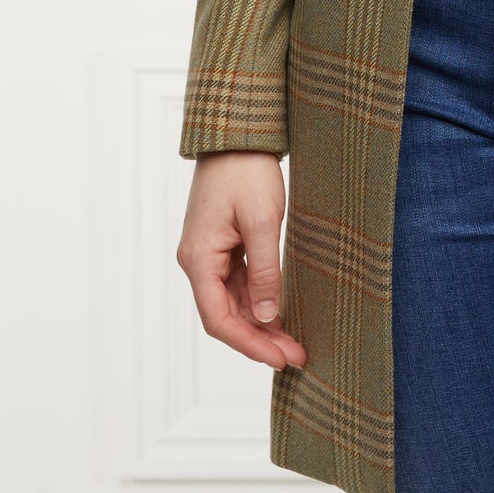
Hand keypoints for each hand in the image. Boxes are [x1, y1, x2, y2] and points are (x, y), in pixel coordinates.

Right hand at [176, 151, 306, 370]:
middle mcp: (197, 261)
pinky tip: (279, 313)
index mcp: (199, 259)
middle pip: (225, 316)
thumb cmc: (246, 170)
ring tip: (293, 342)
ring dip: (260, 324)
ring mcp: (209, 254)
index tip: (280, 359)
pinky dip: (257, 301)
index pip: (218, 319)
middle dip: (259, 339)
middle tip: (295, 356)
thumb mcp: (261, 220)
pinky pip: (237, 284)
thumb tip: (265, 316)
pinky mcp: (222, 246)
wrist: (237, 133)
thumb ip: (264, 270)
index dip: (249, 345)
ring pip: (232, 302)